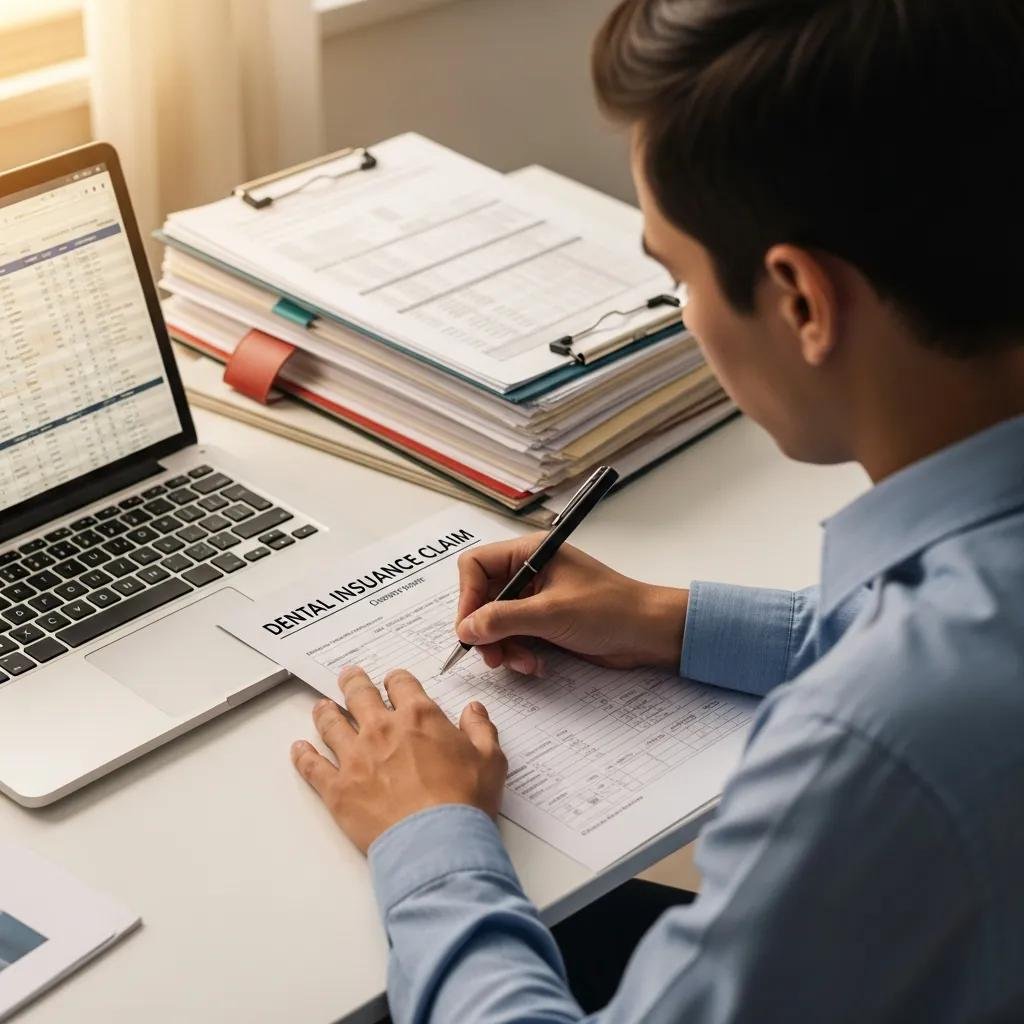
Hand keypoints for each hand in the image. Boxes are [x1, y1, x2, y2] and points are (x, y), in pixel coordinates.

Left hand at [290, 665, 506, 853]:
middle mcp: (382, 729)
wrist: (436, 843)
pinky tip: (299, 749)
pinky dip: (303, 756)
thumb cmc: (465, 802)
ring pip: (331, 724)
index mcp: (419, 717)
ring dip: (325, 712)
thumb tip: (474, 710)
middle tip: (349, 677)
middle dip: (353, 682)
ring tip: (321, 706)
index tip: (394, 682)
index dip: (396, 680)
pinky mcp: (338, 789)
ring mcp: (356, 758)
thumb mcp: (490, 759)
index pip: (401, 684)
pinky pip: (313, 767)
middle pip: (359, 694)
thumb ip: (481, 729)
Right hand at [455, 536, 687, 674]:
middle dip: (485, 629)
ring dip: (502, 646)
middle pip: (482, 598)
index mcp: (530, 553)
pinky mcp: (544, 622)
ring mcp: (536, 598)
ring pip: (496, 622)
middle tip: (492, 656)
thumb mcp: (551, 613)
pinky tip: (534, 664)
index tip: (470, 629)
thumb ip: (504, 619)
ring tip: (521, 663)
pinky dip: (517, 653)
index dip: (467, 597)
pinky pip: (514, 637)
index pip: (476, 566)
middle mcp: (528, 571)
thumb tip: (465, 628)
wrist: (648, 633)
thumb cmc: (609, 610)